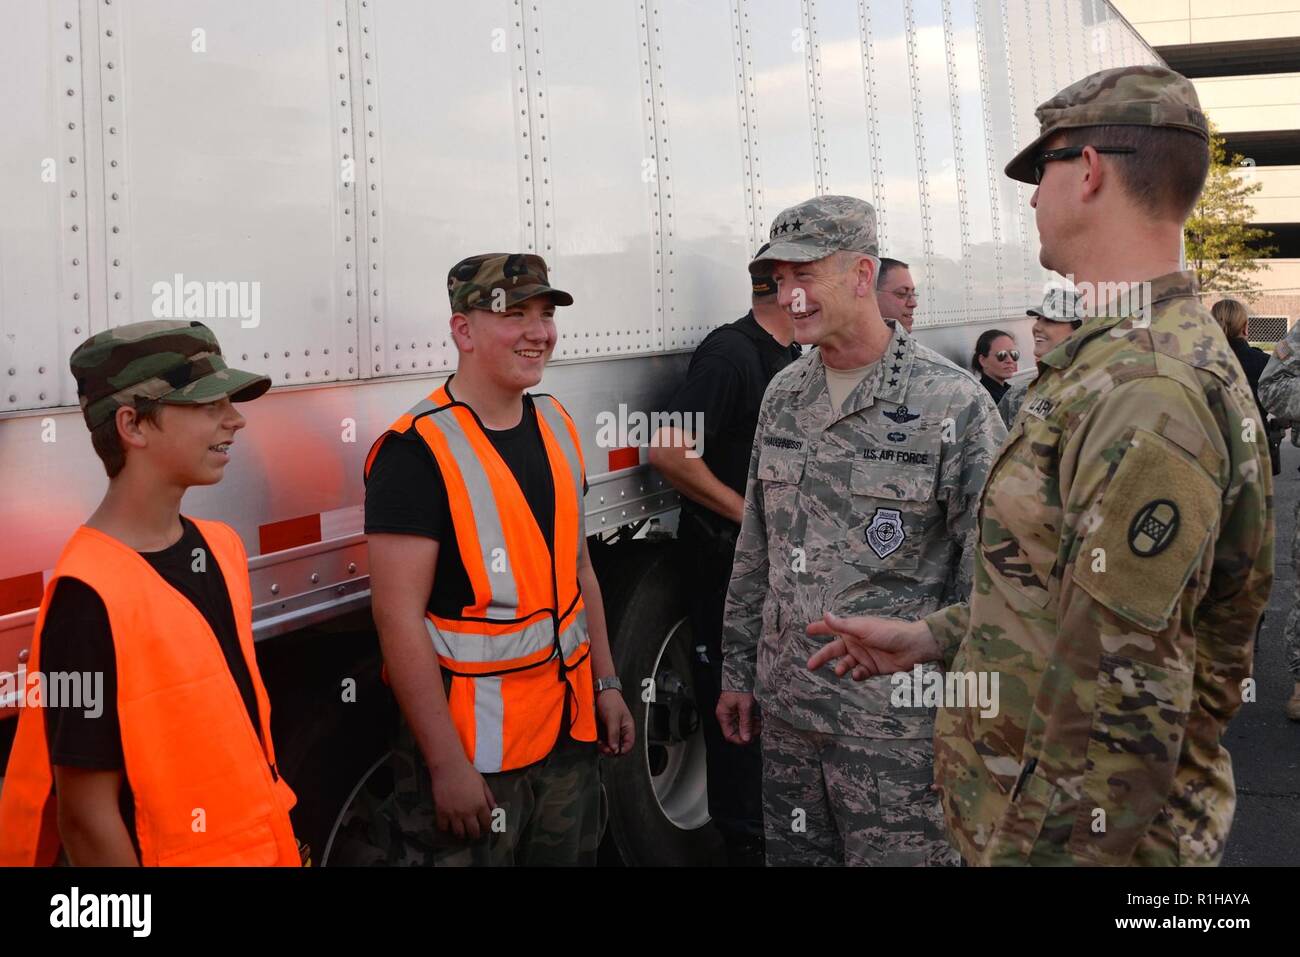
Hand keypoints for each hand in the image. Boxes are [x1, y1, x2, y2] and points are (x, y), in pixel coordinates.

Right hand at [431, 758, 496, 840]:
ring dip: (461, 833)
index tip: (485, 827)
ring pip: (459, 833)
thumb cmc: (467, 772)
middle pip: (474, 832)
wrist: (448, 766)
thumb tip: (495, 809)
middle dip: (475, 834)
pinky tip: (448, 824)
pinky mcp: (441, 812)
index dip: (487, 828)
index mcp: (480, 804)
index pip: (487, 824)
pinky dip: (446, 828)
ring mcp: (454, 813)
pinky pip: (443, 827)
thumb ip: (489, 797)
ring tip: (461, 830)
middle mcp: (468, 812)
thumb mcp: (482, 783)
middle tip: (474, 832)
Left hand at [596, 690, 634, 756]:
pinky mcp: (605, 728)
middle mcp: (621, 730)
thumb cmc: (610, 701)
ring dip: (605, 746)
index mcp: (628, 728)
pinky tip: (598, 739)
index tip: (613, 751)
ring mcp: (612, 730)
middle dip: (611, 749)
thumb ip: (614, 735)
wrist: (601, 691)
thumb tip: (615, 749)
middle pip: (618, 746)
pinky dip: (600, 742)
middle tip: (604, 748)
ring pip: (610, 744)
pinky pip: (603, 739)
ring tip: (600, 744)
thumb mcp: (612, 719)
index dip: (621, 750)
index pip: (629, 745)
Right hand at [716, 690, 759, 744]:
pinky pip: (743, 718)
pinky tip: (756, 718)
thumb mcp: (745, 706)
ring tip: (758, 723)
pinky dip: (750, 720)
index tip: (750, 739)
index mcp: (723, 715)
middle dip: (747, 732)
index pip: (729, 735)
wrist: (741, 673)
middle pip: (735, 730)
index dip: (740, 739)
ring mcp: (731, 711)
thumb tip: (746, 737)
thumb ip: (745, 723)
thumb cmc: (740, 686)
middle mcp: (726, 714)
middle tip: (757, 729)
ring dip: (750, 726)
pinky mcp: (737, 707)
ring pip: (740, 725)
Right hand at [805, 613, 939, 679]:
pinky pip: (859, 673)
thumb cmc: (889, 632)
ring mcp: (864, 655)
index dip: (820, 628)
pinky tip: (858, 673)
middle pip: (834, 650)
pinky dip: (856, 674)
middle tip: (810, 665)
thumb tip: (825, 615)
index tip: (807, 630)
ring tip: (839, 671)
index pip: (832, 628)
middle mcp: (856, 643)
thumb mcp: (863, 628)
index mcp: (852, 630)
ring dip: (841, 667)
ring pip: (845, 663)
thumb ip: (842, 625)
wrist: (911, 647)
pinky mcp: (872, 667)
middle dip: (822, 657)